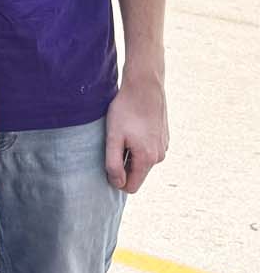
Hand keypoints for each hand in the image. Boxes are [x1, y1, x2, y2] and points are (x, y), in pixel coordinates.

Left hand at [104, 71, 167, 193]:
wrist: (144, 86)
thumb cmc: (125, 111)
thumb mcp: (113, 138)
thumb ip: (114, 164)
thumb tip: (118, 183)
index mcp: (147, 159)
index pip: (131, 187)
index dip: (116, 179)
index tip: (109, 160)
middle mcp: (159, 156)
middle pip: (137, 174)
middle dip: (124, 165)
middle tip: (115, 143)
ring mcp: (164, 146)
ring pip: (142, 162)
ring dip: (131, 154)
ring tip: (124, 134)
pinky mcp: (164, 138)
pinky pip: (148, 151)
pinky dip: (139, 144)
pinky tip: (133, 128)